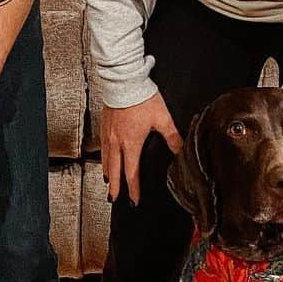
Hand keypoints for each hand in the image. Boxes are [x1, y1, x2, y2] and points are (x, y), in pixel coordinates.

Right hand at [101, 91, 182, 205]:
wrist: (124, 81)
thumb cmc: (142, 98)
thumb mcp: (162, 118)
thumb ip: (172, 137)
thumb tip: (181, 151)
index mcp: (131, 143)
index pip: (132, 172)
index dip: (133, 188)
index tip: (134, 200)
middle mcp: (117, 142)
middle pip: (114, 170)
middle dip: (115, 187)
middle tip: (113, 199)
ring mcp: (108, 134)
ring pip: (106, 160)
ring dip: (107, 174)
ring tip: (108, 183)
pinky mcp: (104, 125)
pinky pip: (101, 147)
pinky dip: (102, 158)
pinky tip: (104, 159)